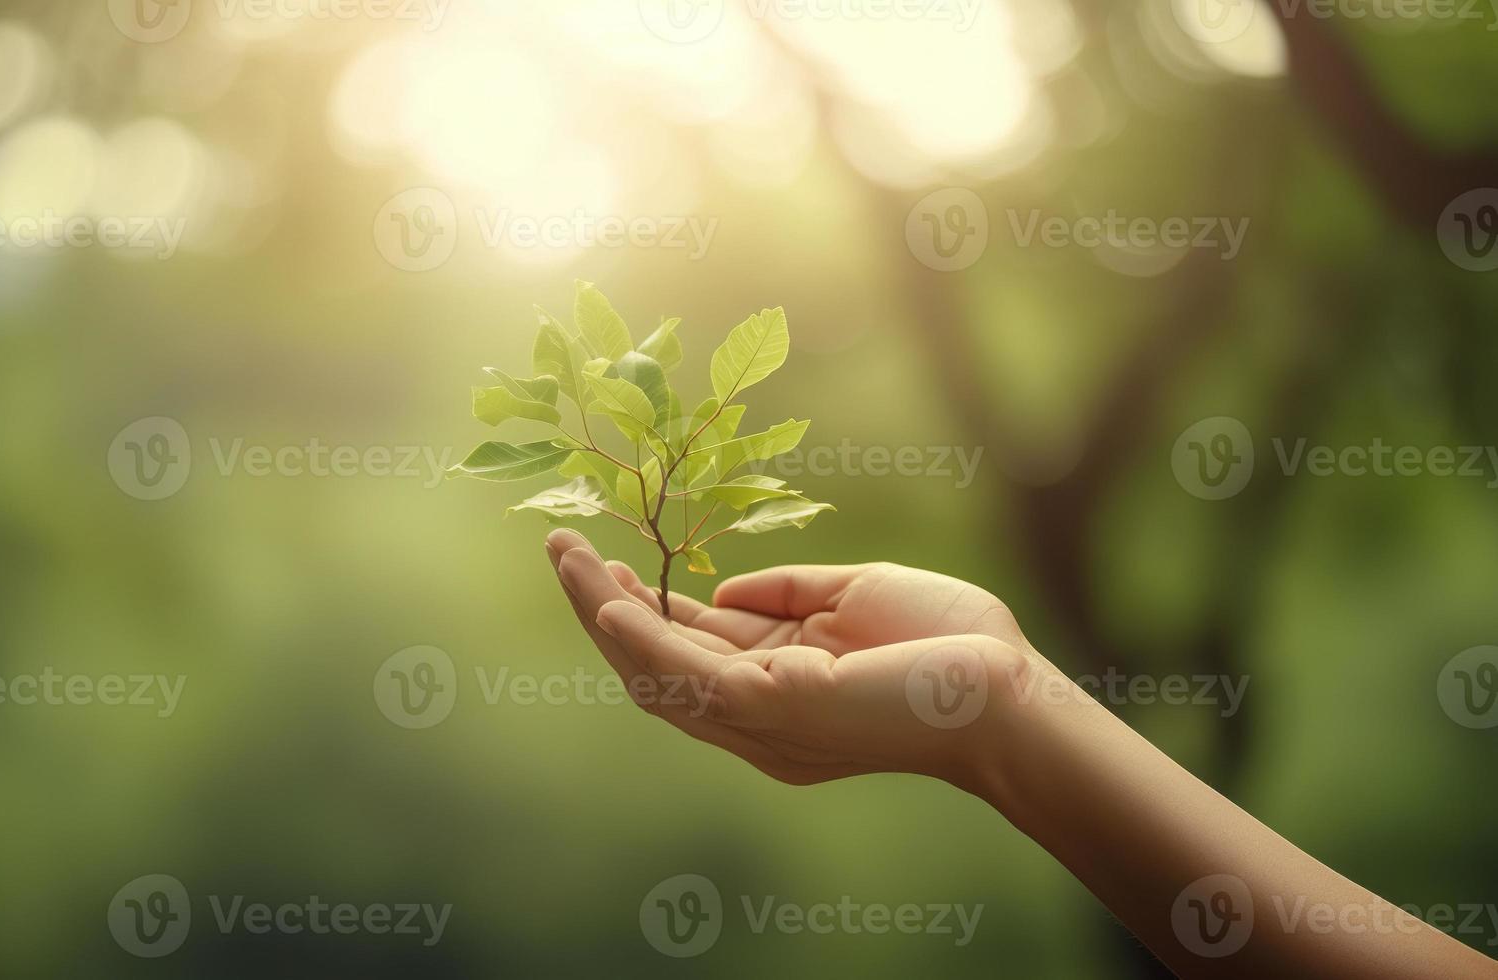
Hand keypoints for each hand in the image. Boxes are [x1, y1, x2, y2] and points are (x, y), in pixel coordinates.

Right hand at [546, 528, 1038, 789]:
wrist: (1010, 692)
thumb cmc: (951, 647)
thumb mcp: (857, 594)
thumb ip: (789, 593)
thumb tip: (719, 588)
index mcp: (778, 686)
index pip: (689, 650)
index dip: (642, 608)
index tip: (608, 561)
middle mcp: (755, 715)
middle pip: (653, 665)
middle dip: (601, 607)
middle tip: (561, 548)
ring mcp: (759, 719)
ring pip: (652, 671)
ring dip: (602, 612)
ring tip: (565, 555)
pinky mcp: (772, 708)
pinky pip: (684, 676)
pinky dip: (639, 637)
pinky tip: (609, 597)